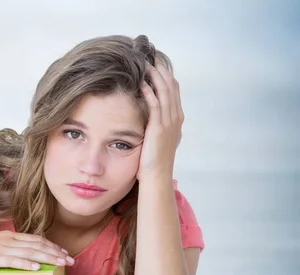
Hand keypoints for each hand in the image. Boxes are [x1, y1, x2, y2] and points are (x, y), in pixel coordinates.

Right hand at [0, 230, 74, 270]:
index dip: (51, 246)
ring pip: (30, 252)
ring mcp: (0, 249)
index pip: (34, 239)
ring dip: (48, 257)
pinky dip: (27, 263)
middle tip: (71, 260)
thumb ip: (1, 248)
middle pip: (37, 245)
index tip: (63, 252)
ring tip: (62, 263)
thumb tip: (12, 255)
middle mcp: (7, 240)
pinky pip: (13, 261)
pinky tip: (38, 268)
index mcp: (6, 236)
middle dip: (56, 252)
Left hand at [137, 62, 183, 180]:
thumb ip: (157, 123)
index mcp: (176, 118)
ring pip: (164, 92)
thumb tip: (148, 113)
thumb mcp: (159, 137)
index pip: (173, 89)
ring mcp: (169, 122)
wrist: (156, 176)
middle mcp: (176, 117)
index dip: (165, 73)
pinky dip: (149, 92)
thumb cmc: (154, 159)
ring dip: (155, 76)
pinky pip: (155, 105)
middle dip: (160, 69)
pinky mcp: (159, 128)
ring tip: (145, 63)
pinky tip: (141, 83)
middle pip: (170, 86)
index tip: (155, 61)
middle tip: (149, 55)